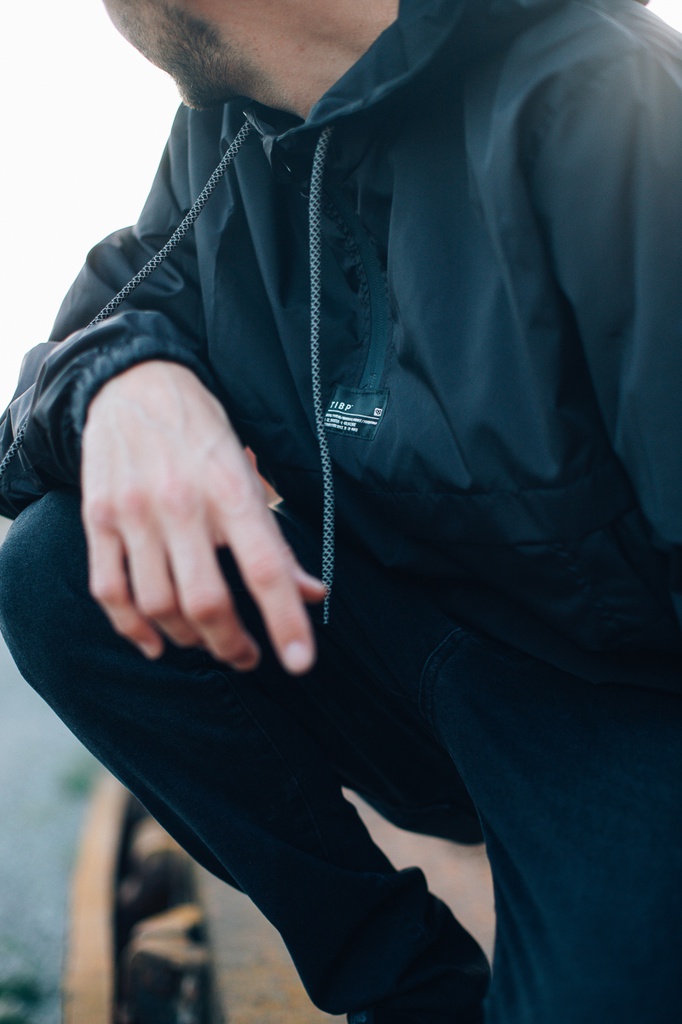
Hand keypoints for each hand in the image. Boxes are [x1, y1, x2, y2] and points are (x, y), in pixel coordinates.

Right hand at [81, 361, 324, 672]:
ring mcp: (133, 513)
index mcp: (229, 488)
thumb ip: (275, 540)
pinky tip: (155, 643)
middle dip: (232, 645)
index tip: (301, 662)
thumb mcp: (248, 473)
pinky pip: (110, 592)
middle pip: (206, 601)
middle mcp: (180, 502)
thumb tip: (312, 593)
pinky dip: (133, 629)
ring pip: (158, 605)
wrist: (131, 382)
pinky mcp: (99, 519)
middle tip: (247, 658)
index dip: (285, 620)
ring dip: (187, 640)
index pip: (265, 567)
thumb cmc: (201, 433)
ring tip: (207, 643)